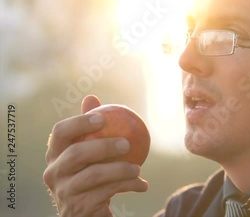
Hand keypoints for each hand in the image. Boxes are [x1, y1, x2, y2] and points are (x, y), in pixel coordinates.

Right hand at [43, 95, 148, 216]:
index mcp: (55, 154)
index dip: (80, 122)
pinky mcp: (78, 208)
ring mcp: (64, 192)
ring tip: (138, 168)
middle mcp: (53, 173)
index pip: (60, 132)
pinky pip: (107, 193)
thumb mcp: (90, 153)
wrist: (88, 212)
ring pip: (94, 175)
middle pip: (76, 154)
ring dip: (121, 170)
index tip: (103, 117)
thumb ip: (91, 128)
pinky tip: (143, 185)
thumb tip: (90, 97)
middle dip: (104, 146)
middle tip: (127, 143)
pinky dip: (128, 186)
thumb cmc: (91, 175)